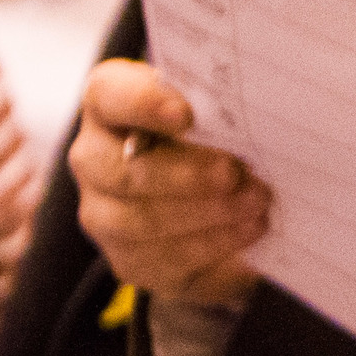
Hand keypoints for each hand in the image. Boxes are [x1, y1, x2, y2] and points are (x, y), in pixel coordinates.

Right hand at [69, 58, 267, 307]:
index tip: (187, 115)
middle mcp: (94, 157)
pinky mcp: (128, 258)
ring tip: (258, 203)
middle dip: (186, 175)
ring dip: (206, 213)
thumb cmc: (217, 130)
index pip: (110, 96)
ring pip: (138, 221)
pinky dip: (211, 244)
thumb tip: (261, 99)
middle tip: (237, 173)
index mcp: (110, 103)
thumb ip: (222, 101)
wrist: (219, 192)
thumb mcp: (219, 107)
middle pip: (122, 171)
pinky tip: (248, 230)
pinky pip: (161, 259)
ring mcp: (103, 212)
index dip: (143, 104)